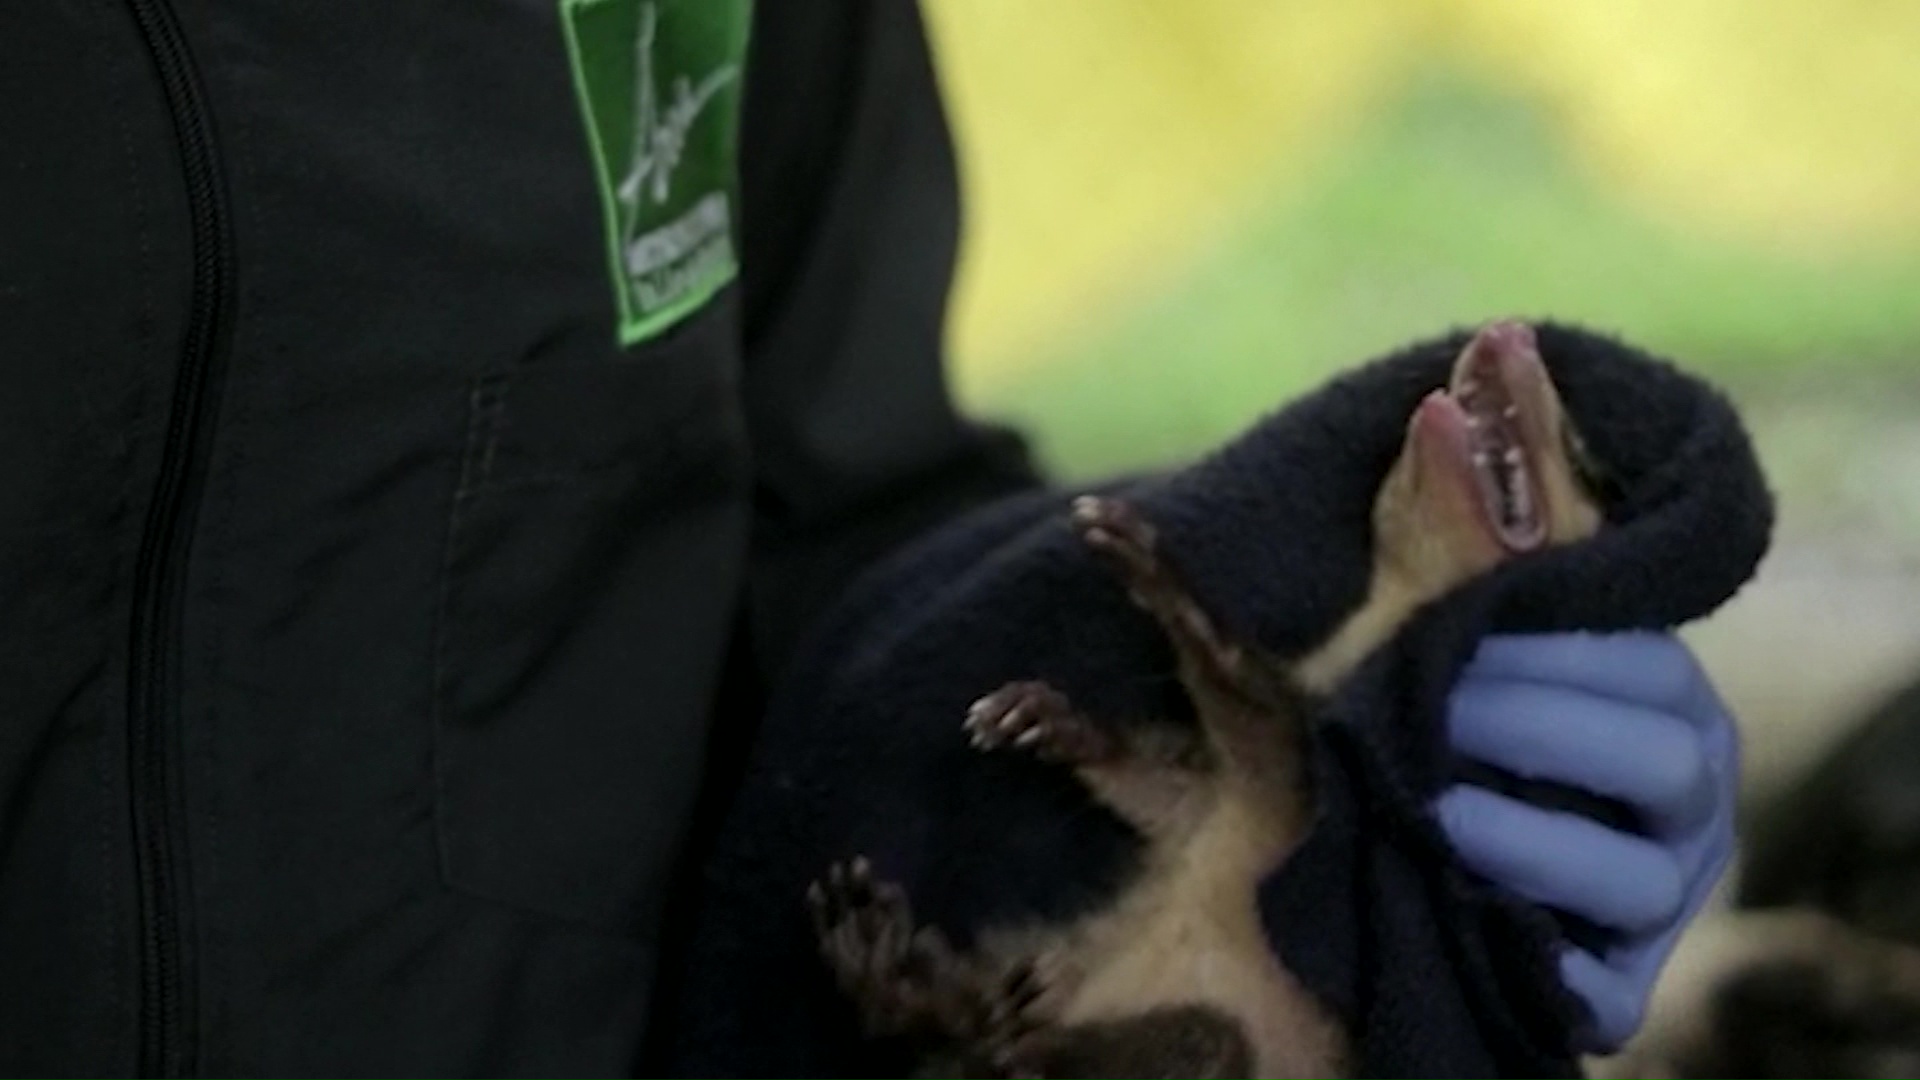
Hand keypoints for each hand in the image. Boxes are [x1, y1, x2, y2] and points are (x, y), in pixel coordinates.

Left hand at [1435, 632, 1737, 1052]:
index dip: (1556, 649)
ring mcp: (1665, 897)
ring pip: (1638, 881)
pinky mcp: (1620, 982)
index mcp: (1675, 708)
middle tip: (1440, 711)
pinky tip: (1478, 923)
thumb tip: (1432, 467)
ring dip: (1536, 842)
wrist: (1483, 844)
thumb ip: (1481, 592)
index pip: (1649, 665)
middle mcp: (1692, 805)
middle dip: (1544, 729)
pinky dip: (1555, 973)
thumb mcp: (1497, 654)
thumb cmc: (1481, 719)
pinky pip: (1609, 996)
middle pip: (1663, 763)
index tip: (1461, 628)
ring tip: (1438, 813)